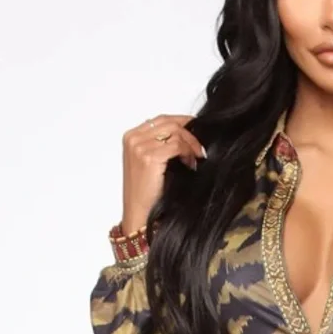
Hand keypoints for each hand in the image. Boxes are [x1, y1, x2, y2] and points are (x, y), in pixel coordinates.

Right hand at [121, 114, 205, 232]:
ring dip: (190, 146)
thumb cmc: (147, 193)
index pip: (162, 119)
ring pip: (175, 133)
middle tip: (201, 150)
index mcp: (131, 137)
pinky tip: (190, 165)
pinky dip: (187, 154)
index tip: (197, 128)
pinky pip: (176, 146)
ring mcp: (139, 147)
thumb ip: (161, 144)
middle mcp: (133, 138)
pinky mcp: (149, 157)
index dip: (182, 122)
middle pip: (170, 123)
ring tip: (194, 160)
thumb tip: (186, 134)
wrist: (139, 213)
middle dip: (190, 134)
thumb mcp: (151, 162)